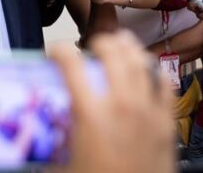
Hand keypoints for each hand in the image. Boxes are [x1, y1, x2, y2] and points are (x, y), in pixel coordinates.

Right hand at [49, 30, 174, 172]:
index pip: (71, 64)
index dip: (59, 50)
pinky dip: (156, 74)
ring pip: (141, 63)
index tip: (55, 52)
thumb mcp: (60, 167)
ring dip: (128, 49)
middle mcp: (121, 106)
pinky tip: (150, 72)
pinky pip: (166, 87)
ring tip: (120, 46)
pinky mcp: (167, 125)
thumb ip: (49, 148)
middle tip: (92, 47)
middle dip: (99, 42)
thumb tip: (35, 143)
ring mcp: (148, 113)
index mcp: (90, 115)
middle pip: (112, 52)